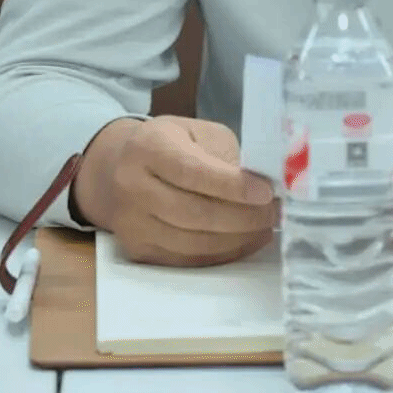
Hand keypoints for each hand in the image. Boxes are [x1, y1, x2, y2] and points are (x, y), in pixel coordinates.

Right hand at [71, 116, 277, 266]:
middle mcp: (132, 186)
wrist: (118, 169)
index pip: (192, 171)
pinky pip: (186, 260)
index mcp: (148, 147)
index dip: (232, 186)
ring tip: (264, 228)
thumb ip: (226, 155)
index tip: (266, 192)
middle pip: (193, 213)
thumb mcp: (197, 133)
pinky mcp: (137, 249)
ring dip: (237, 239)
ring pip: (192, 243)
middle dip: (242, 218)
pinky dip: (221, 254)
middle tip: (273, 214)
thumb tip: (260, 186)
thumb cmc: (171, 146)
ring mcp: (131, 222)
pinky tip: (243, 241)